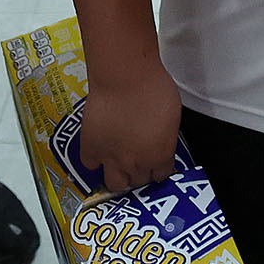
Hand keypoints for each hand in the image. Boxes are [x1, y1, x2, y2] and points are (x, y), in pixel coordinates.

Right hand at [78, 57, 182, 193]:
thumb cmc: (153, 88)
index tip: (156, 163)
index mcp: (160, 156)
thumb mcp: (173, 115)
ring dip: (119, 177)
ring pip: (116, 184)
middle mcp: (136, 164)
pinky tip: (99, 152)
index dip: (159, 169)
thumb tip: (161, 138)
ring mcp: (112, 159)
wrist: (125, 78)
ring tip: (119, 165)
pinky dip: (94, 161)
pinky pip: (90, 165)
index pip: (162, 175)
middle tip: (138, 163)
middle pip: (139, 182)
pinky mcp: (91, 148)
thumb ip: (166, 135)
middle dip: (140, 174)